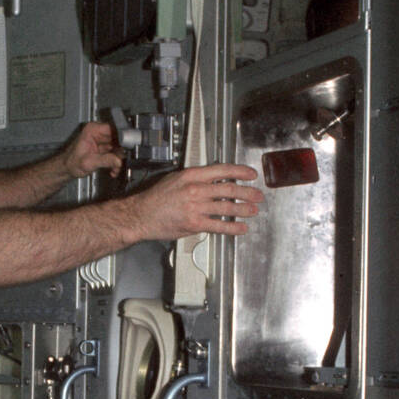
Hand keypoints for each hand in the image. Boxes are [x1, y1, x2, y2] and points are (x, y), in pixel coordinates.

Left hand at [61, 121, 124, 179]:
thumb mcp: (89, 162)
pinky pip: (115, 154)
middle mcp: (98, 133)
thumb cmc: (71, 162)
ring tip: (115, 168)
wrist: (67, 169)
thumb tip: (118, 160)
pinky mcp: (104, 149)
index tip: (128, 147)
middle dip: (121, 152)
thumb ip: (105, 160)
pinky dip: (115, 163)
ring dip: (118, 160)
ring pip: (118, 148)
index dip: (122, 137)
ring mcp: (102, 141)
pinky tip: (113, 170)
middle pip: (118, 138)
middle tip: (122, 161)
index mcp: (93, 130)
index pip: (113, 129)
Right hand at [131, 164, 262, 239]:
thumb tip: (212, 180)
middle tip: (258, 195)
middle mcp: (195, 189)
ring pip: (226, 207)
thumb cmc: (155, 198)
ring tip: (253, 211)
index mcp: (192, 175)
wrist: (141, 215)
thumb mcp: (175, 179)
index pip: (222, 170)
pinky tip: (241, 228)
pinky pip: (218, 225)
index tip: (251, 174)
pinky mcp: (194, 223)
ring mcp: (195, 207)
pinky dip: (233, 227)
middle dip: (247, 192)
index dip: (240, 172)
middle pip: (229, 189)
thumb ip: (194, 179)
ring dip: (243, 209)